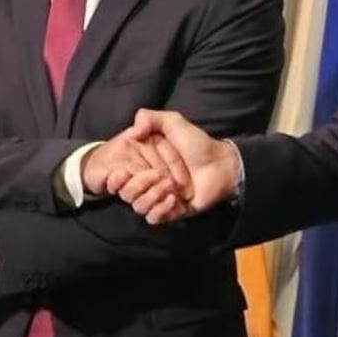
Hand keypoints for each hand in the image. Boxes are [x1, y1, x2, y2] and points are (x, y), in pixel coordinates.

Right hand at [114, 109, 241, 223]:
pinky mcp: (170, 212)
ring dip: (152, 196)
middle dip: (139, 185)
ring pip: (139, 207)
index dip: (118, 177)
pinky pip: (154, 219)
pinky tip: (174, 199)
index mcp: (143, 164)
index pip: (119, 177)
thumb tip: (132, 132)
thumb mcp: (173, 122)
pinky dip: (161, 210)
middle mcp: (148, 182)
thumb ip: (149, 117)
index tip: (124, 171)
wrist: (219, 165)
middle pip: (126, 194)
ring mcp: (159, 198)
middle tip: (158, 175)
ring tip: (170, 186)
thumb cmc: (196, 143)